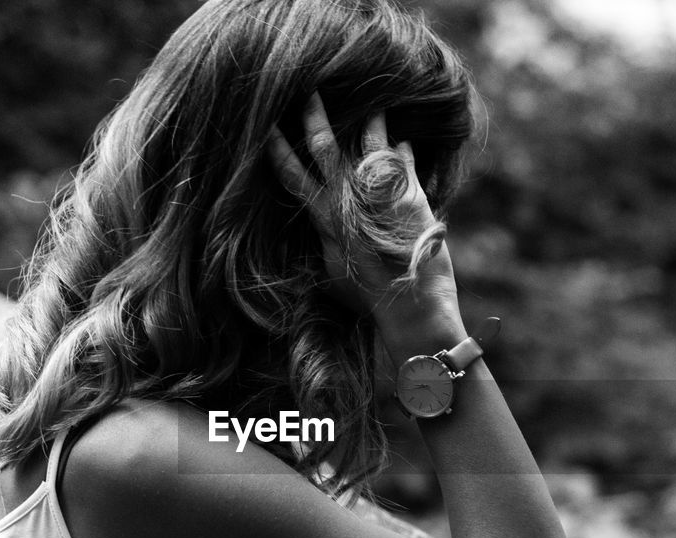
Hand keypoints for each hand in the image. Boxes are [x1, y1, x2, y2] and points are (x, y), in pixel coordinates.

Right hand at [265, 92, 456, 316]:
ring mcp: (379, 198)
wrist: (410, 309)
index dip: (278, 152)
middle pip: (324, 150)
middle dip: (313, 118)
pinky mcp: (409, 198)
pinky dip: (402, 150)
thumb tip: (321, 241)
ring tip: (372, 100)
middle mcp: (348, 204)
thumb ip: (327, 253)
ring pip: (369, 146)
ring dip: (370, 121)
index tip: (266, 130)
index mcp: (325, 222)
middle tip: (308, 90)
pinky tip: (403, 138)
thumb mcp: (337, 279)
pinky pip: (402, 162)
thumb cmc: (369, 302)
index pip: (292, 178)